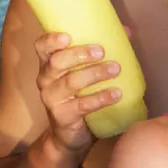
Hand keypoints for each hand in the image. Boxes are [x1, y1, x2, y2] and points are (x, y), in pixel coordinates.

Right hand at [34, 32, 123, 154]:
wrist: (68, 136)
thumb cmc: (78, 97)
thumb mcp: (82, 74)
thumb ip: (99, 53)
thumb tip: (126, 32)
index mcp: (48, 65)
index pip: (41, 47)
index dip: (51, 40)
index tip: (68, 36)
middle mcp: (45, 80)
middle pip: (57, 62)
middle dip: (79, 54)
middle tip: (101, 51)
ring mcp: (51, 99)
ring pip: (71, 82)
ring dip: (95, 74)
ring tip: (115, 69)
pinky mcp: (62, 116)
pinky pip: (82, 105)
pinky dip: (101, 98)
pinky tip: (116, 94)